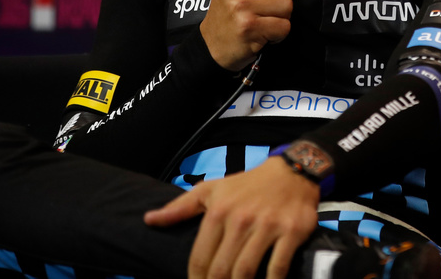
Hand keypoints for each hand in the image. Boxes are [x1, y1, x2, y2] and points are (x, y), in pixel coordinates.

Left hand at [144, 156, 319, 278]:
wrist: (291, 172)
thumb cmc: (247, 184)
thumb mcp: (211, 190)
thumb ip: (179, 207)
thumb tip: (149, 220)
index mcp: (218, 211)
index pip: (200, 259)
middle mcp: (241, 219)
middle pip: (221, 270)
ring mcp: (267, 226)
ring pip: (246, 271)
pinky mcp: (291, 231)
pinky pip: (277, 267)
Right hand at [200, 0, 308, 70]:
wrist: (213, 44)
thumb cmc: (231, 9)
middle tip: (264, 4)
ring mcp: (240, 5)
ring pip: (287, 4)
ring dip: (280, 16)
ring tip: (262, 18)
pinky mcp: (248, 26)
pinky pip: (284, 25)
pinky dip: (278, 32)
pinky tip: (263, 31)